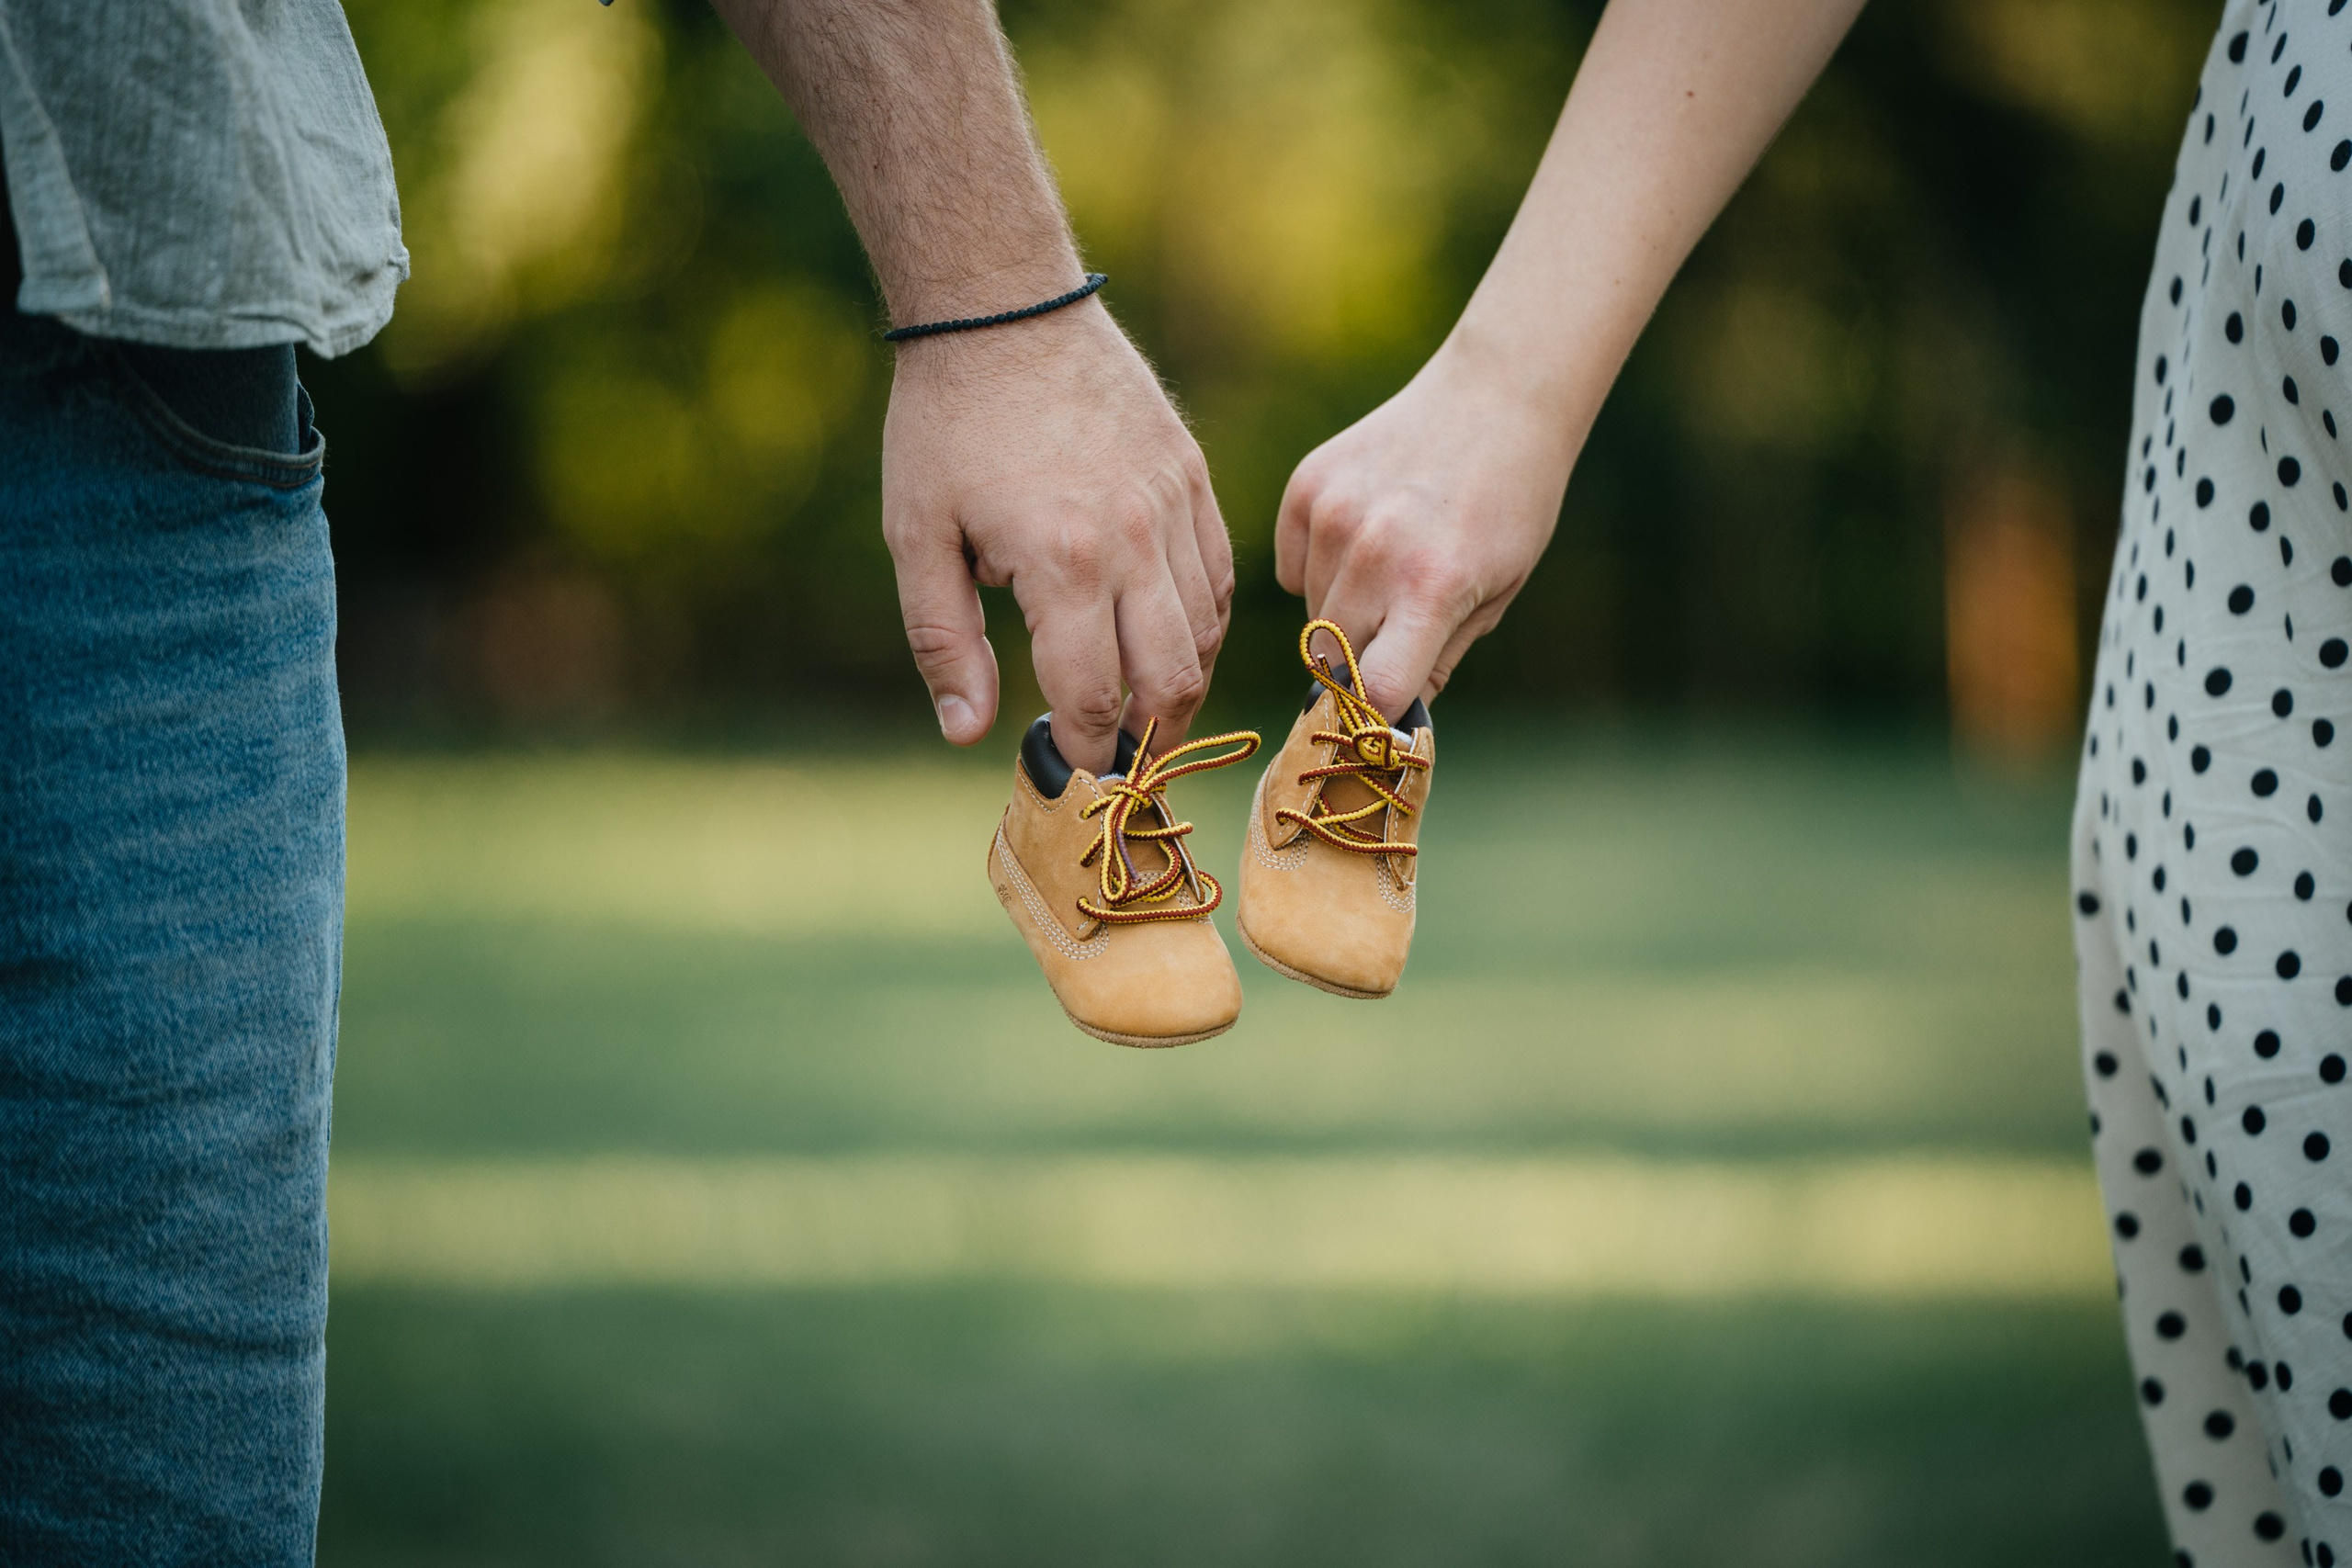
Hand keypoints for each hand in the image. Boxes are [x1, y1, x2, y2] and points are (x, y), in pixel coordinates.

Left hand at [882, 299, 1233, 772]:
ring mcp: (1174, 506)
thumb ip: (943, 643)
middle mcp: (1135, 540)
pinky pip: (1217, 577)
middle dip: (1146, 735)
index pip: (1092, 696)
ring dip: (1179, 686)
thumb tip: (968, 733)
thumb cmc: (946, 427)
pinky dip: (1200, 625)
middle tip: (1119, 759)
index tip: (1073, 774)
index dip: (1086, 750)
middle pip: (1169, 680)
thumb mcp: (916, 538)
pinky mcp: (1193, 477)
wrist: (1003, 311)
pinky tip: (1167, 640)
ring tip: (1145, 710)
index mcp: (1063, 563)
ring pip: (1205, 633)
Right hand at [1275, 336, 1573, 720]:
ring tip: (1392, 567)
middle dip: (1358, 662)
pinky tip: (1364, 535)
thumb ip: (1440, 660)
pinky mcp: (1306, 485)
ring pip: (1311, 612)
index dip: (1375, 711)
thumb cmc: (1511, 504)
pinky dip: (1319, 569)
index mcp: (1431, 588)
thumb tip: (1385, 720)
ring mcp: (1333, 514)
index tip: (1383, 712)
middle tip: (1398, 630)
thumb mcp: (1498, 592)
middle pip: (1331, 658)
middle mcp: (1374, 552)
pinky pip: (1291, 567)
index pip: (1372, 689)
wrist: (1496, 399)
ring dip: (1342, 613)